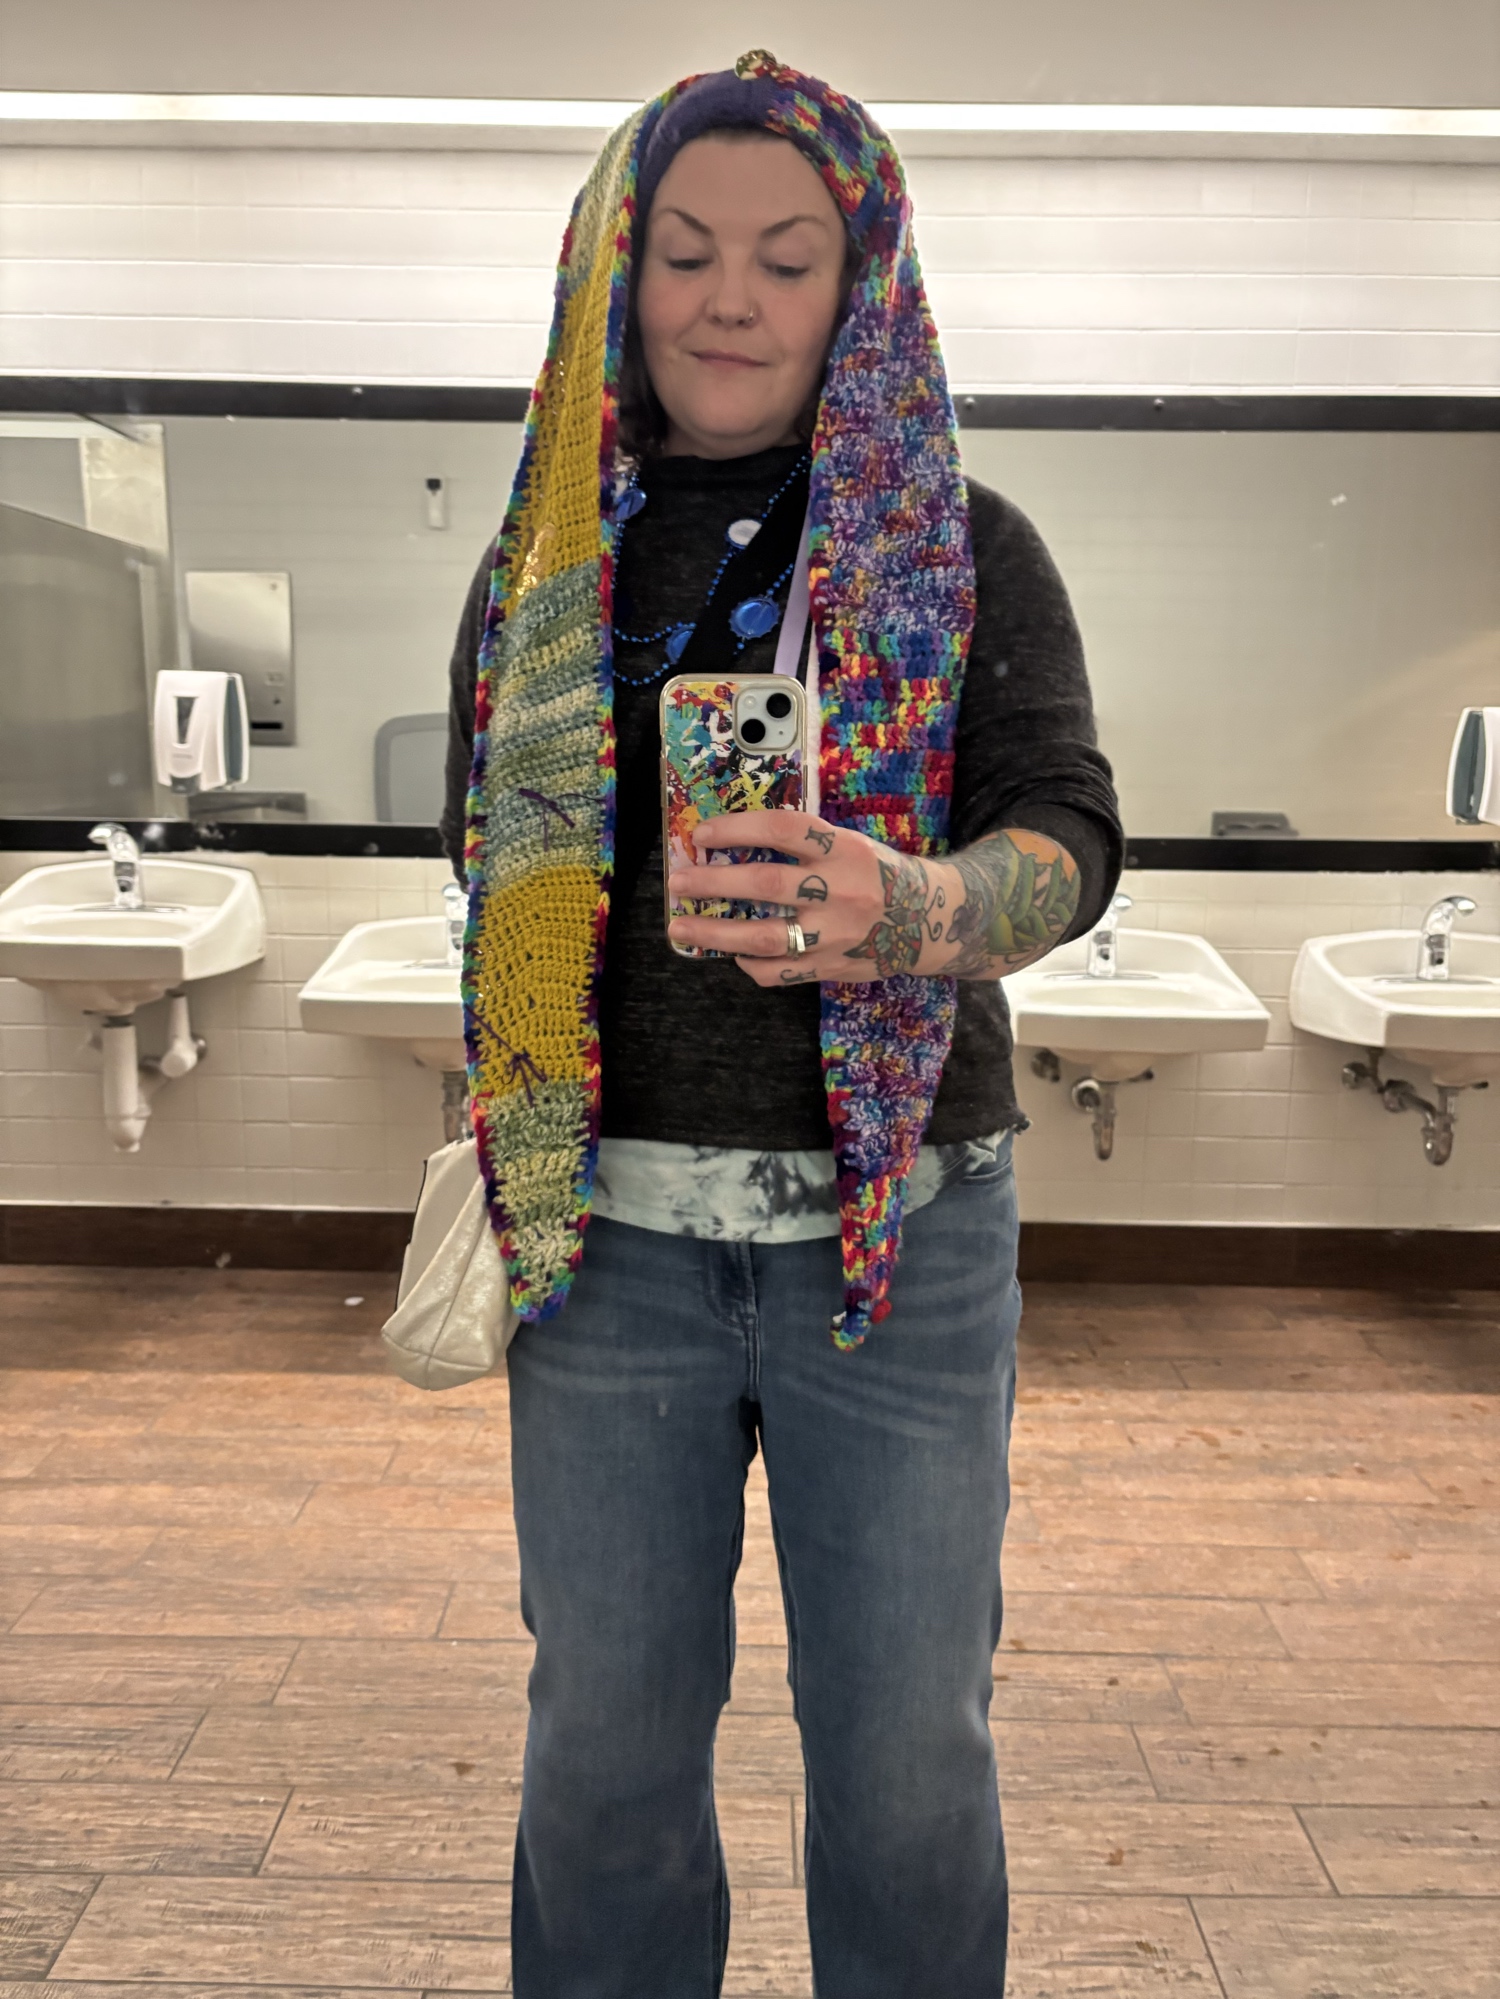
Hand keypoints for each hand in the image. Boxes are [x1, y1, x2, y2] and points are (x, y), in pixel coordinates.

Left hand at [666, 809, 946, 986]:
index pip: (784, 830)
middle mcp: (840, 891)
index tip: (702, 834)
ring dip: (716, 934)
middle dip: (714, 884)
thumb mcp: (850, 844)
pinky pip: (779, 972)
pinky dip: (749, 964)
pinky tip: (733, 954)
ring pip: (765, 938)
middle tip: (678, 883)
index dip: (739, 829)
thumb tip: (734, 842)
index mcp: (844, 850)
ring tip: (681, 929)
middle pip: (766, 885)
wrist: (929, 921)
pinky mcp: (832, 967)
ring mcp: (835, 935)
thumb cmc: (877, 874)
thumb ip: (804, 844)